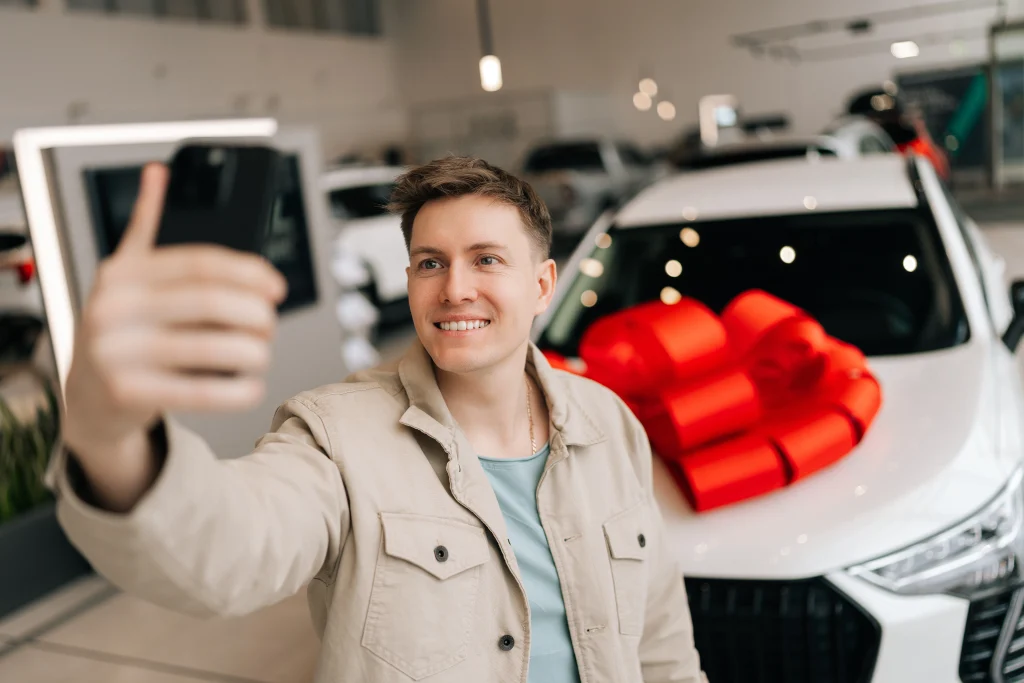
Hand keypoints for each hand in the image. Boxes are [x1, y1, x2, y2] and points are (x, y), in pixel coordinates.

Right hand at [62, 163, 286, 480]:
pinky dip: (237, 390)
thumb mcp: (124, 276)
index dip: (248, 271)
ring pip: (212, 348)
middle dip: (255, 313)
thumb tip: (159, 172)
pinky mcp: (127, 393)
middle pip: (211, 302)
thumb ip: (145, 227)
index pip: (200, 263)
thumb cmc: (119, 331)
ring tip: (260, 354)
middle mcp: (114, 309)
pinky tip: (251, 386)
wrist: (85, 397)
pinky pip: (200, 392)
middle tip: (269, 324)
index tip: (276, 286)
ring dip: (253, 352)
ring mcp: (117, 353)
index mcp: (122, 274)